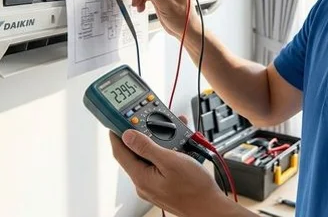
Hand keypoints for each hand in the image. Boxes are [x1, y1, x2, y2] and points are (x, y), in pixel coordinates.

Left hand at [110, 116, 232, 216]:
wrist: (211, 207)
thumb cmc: (195, 189)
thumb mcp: (170, 161)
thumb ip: (147, 148)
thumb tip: (128, 136)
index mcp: (141, 177)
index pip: (119, 152)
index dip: (116, 133)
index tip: (118, 119)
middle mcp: (144, 183)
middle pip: (135, 153)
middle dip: (144, 135)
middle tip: (150, 121)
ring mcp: (153, 185)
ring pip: (150, 157)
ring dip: (160, 142)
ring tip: (172, 132)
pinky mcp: (163, 184)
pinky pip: (160, 164)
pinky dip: (167, 152)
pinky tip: (179, 146)